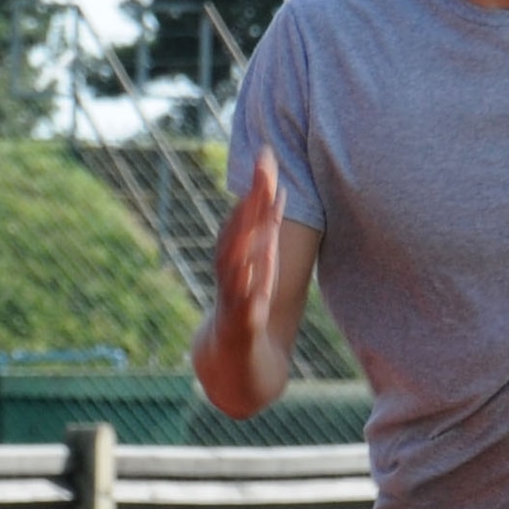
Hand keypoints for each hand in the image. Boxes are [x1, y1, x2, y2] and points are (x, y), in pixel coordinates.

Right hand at [212, 146, 284, 342]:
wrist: (234, 353)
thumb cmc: (248, 298)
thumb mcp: (262, 258)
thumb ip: (267, 226)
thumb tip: (278, 189)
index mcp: (237, 250)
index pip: (247, 212)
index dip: (257, 185)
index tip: (267, 155)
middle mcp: (230, 266)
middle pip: (239, 228)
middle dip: (252, 200)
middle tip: (263, 170)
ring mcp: (233, 292)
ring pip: (236, 259)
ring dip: (247, 236)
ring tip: (260, 212)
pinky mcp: (241, 319)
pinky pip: (244, 299)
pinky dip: (250, 284)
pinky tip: (257, 268)